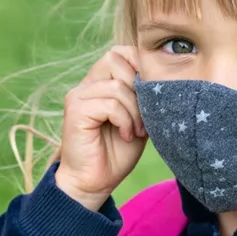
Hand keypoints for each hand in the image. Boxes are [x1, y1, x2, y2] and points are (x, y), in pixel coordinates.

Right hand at [55, 46, 147, 210]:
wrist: (94, 183)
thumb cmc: (118, 151)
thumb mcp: (139, 117)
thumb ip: (144, 95)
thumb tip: (161, 75)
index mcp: (101, 82)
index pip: (120, 52)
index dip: (140, 64)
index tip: (154, 92)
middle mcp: (87, 84)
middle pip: (115, 59)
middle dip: (139, 87)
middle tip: (145, 115)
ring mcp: (79, 96)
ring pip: (117, 86)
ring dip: (135, 110)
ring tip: (137, 130)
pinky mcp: (75, 110)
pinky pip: (110, 104)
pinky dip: (125, 120)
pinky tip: (126, 135)